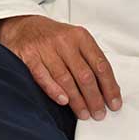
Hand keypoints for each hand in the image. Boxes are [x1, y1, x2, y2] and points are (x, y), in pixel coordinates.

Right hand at [0, 15, 121, 120]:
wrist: (24, 26)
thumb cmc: (54, 38)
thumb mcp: (75, 40)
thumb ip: (90, 59)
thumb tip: (107, 89)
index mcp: (81, 36)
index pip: (100, 64)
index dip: (109, 86)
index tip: (114, 103)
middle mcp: (65, 41)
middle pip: (84, 74)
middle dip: (94, 98)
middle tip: (99, 114)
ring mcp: (46, 48)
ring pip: (66, 79)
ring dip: (77, 100)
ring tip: (84, 114)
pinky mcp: (29, 56)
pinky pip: (43, 77)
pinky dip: (54, 90)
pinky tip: (63, 102)